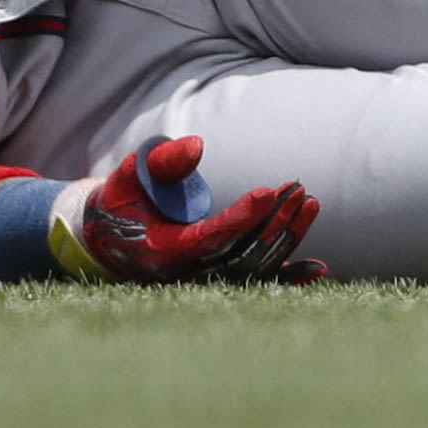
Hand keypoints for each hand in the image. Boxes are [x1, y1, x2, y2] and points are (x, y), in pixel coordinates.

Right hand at [72, 136, 325, 283]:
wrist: (108, 240)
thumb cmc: (121, 202)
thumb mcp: (130, 175)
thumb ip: (160, 161)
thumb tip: (196, 146)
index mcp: (164, 251)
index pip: (210, 237)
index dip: (242, 217)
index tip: (270, 192)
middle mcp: (188, 274)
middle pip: (240, 253)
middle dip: (273, 222)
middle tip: (299, 190)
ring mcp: (204, 281)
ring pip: (254, 266)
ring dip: (285, 237)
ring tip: (309, 203)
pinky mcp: (216, 279)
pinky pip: (257, 280)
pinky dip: (288, 275)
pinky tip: (319, 268)